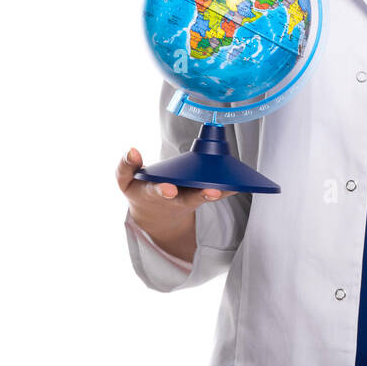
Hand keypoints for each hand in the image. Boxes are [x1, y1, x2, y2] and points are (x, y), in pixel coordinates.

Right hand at [118, 147, 236, 258]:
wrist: (155, 216)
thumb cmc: (141, 191)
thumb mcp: (126, 181)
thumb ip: (126, 166)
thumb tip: (131, 150)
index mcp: (153, 193)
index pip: (158, 192)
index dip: (164, 190)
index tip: (169, 189)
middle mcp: (174, 199)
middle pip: (188, 199)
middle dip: (199, 195)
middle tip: (211, 192)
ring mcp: (189, 199)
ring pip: (206, 197)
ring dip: (219, 193)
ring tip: (233, 185)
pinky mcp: (202, 196)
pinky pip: (216, 193)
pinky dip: (228, 189)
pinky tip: (241, 183)